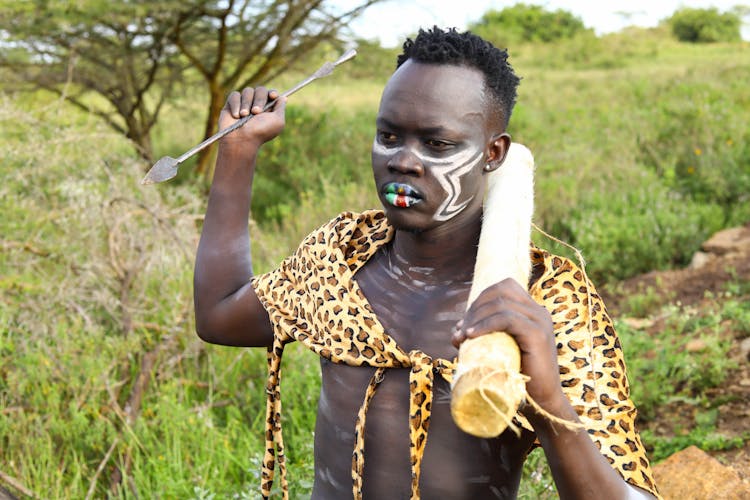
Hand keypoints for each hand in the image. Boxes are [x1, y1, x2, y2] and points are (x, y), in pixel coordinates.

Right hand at [219, 87, 286, 148]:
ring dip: (247, 104)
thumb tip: (283, 98)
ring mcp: (244, 103)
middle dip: (259, 100)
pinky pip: (235, 95)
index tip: (273, 96)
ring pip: (248, 91)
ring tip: (244, 116)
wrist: (241, 139)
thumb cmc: (260, 132)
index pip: (272, 93)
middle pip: (261, 90)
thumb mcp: (277, 121)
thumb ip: (281, 108)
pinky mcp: (231, 104)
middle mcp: (257, 105)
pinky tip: (236, 116)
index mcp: (269, 109)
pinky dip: (236, 104)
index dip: (272, 93)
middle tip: (256, 112)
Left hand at [452, 278, 565, 415]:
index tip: (465, 324)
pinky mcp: (538, 334)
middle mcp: (539, 312)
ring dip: (475, 317)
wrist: (541, 402)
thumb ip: (483, 336)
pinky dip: (485, 324)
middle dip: (474, 308)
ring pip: (501, 303)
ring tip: (462, 337)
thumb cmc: (518, 377)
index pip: (504, 287)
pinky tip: (471, 335)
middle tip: (460, 332)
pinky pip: (507, 318)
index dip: (480, 299)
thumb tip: (456, 330)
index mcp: (532, 311)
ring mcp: (540, 321)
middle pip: (500, 291)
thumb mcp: (498, 349)